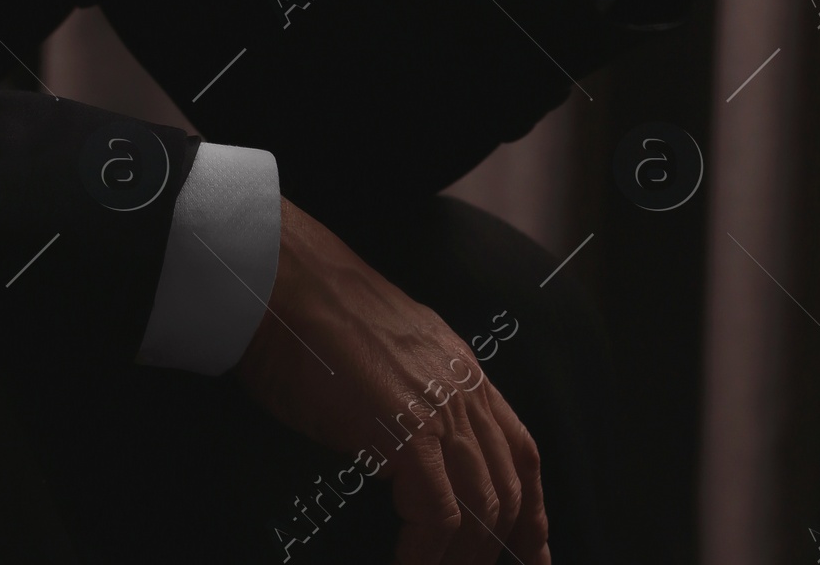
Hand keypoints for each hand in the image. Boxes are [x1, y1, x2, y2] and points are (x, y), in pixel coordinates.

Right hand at [235, 198, 549, 562]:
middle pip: (509, 489)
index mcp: (461, 368)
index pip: (521, 448)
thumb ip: (413, 385)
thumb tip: (407, 434)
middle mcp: (462, 389)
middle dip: (497, 548)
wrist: (285, 282)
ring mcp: (439, 412)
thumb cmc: (312, 315)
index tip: (534, 554)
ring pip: (483, 511)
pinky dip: (425, 557)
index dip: (533, 510)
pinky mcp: (408, 435)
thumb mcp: (386, 348)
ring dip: (461, 559)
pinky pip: (438, 519)